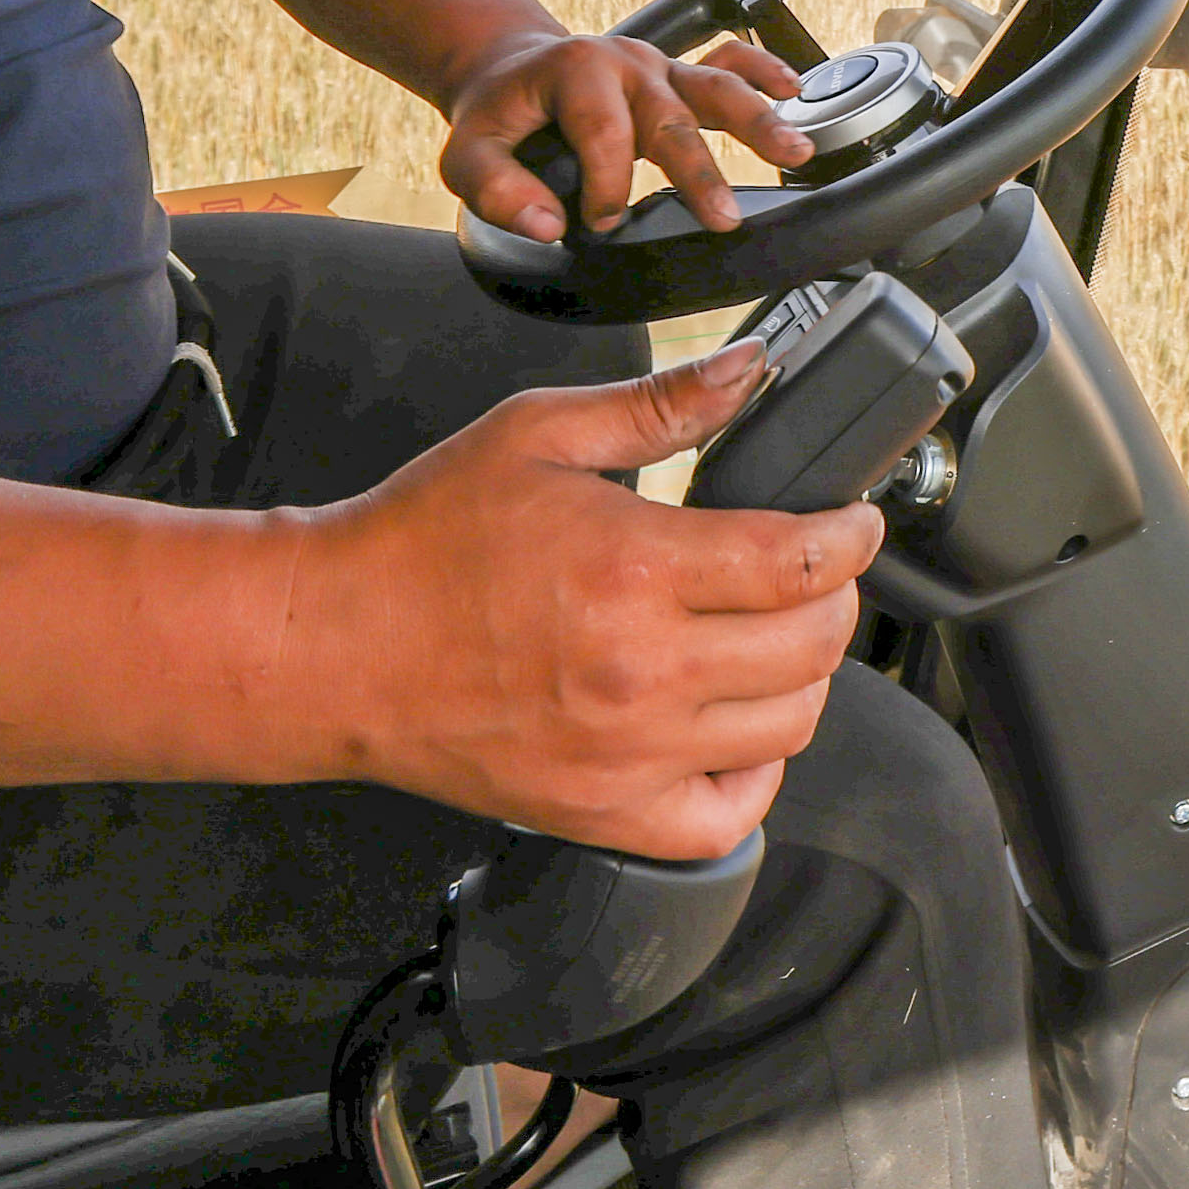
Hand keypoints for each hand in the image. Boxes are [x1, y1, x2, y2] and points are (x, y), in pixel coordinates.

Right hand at [289, 343, 873, 853]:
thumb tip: (750, 370)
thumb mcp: (537, 434)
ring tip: (775, 636)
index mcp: (633, 569)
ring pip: (789, 727)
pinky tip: (736, 727)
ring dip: (805, 676)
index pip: (801, 562)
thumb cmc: (424, 539)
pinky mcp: (603, 814)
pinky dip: (756, 776)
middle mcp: (642, 672)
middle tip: (815, 570)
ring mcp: (627, 756)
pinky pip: (727, 818)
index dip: (852, 535)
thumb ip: (657, 403)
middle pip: (813, 646)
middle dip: (836, 596)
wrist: (334, 645)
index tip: (854, 520)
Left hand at [439, 29, 803, 243]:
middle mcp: (626, 62)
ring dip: (759, 119)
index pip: (606, 133)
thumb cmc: (497, 115)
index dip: (606, 186)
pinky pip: (730, 61)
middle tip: (723, 218)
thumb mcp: (467, 154)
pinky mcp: (679, 74)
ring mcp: (660, 65)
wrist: (510, 72)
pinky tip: (797, 92)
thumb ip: (495, 191)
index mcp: (576, 71)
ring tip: (797, 152)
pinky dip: (764, 72)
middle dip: (699, 170)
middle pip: (672, 116)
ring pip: (717, 86)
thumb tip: (547, 226)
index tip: (598, 223)